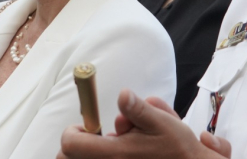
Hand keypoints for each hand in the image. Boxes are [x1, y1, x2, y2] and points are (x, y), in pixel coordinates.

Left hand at [57, 89, 229, 158]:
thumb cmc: (177, 147)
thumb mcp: (161, 122)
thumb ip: (138, 109)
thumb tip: (123, 94)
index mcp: (116, 153)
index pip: (70, 145)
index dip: (73, 131)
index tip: (86, 125)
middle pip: (70, 158)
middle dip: (82, 143)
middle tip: (101, 136)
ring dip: (100, 148)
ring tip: (128, 140)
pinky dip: (109, 154)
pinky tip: (133, 150)